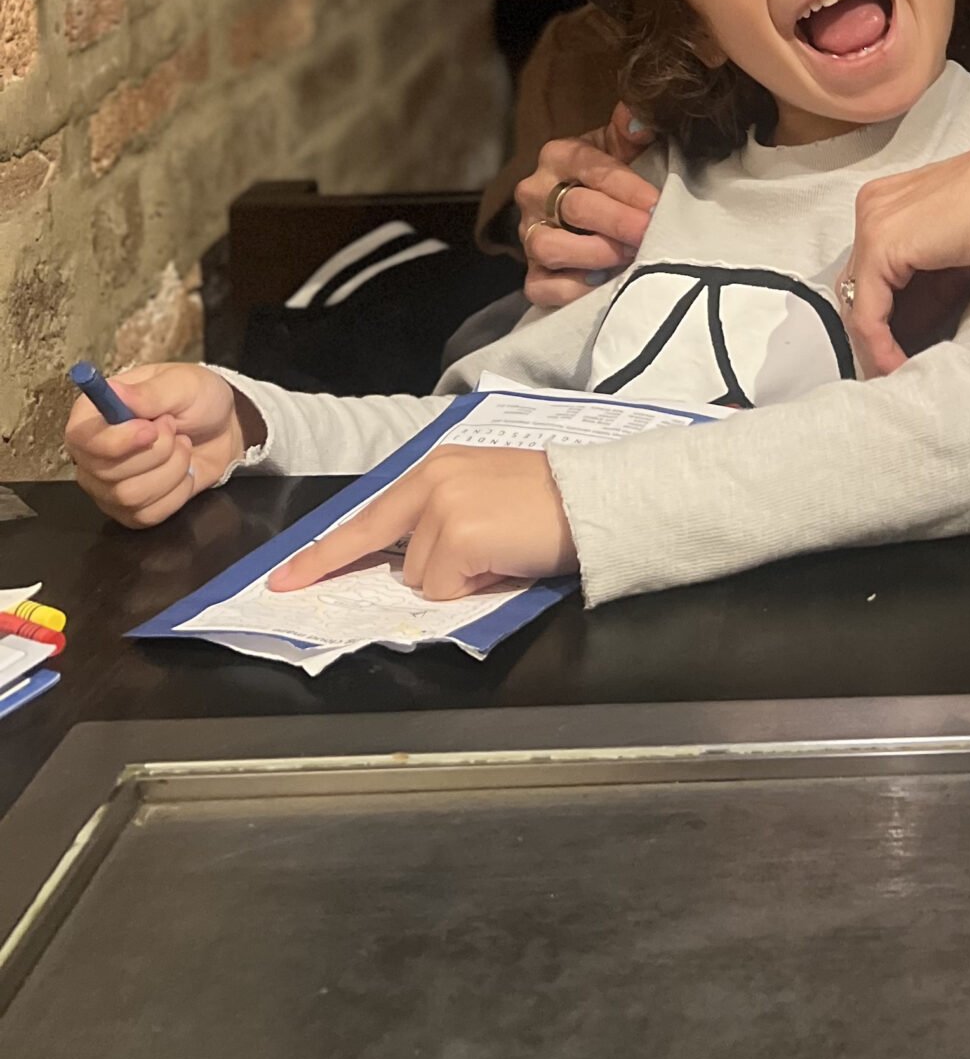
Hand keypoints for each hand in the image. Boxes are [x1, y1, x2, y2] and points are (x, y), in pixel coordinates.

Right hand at [64, 363, 243, 528]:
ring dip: (172, 469)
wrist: (222, 430)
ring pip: (130, 495)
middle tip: (176, 429)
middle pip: (108, 472)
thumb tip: (114, 392)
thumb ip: (150, 392)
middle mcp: (92, 454)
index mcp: (94, 415)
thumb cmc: (197, 400)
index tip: (149, 431)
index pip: (82, 438)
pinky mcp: (129, 511)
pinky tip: (184, 471)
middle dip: (157, 452)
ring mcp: (107, 487)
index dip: (115, 441)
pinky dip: (177, 492)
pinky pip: (149, 514)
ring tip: (182, 446)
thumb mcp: (183, 384)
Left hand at [267, 447, 576, 602]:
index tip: (285, 577)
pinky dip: (472, 586)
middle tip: (306, 583)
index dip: (323, 552)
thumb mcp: (482, 497)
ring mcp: (442, 508)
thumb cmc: (548, 504)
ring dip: (454, 578)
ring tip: (498, 554)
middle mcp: (432, 481)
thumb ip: (438, 519)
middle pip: (376, 543)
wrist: (595, 499)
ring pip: (418, 578)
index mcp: (435, 468)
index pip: (369, 514)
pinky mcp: (458, 537)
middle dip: (358, 567)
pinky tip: (503, 562)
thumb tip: (409, 565)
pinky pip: (442, 589)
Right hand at [515, 107, 660, 307]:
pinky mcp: (532, 274)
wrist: (590, 208)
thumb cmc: (614, 175)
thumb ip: (632, 129)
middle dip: (619, 222)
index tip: (657, 205)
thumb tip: (640, 119)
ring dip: (596, 255)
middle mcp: (535, 192)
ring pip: (552, 247)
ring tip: (630, 256)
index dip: (628, 189)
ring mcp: (530, 234)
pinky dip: (573, 291)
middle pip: (576, 208)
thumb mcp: (623, 147)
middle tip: (649, 233)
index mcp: (559, 155)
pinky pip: (543, 287)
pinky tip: (604, 284)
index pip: (593, 170)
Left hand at [840, 127, 969, 376]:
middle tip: (894, 372)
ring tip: (897, 376)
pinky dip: (880, 346)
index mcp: (888, 205)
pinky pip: (868, 313)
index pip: (869, 275)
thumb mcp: (958, 262)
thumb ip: (929, 290)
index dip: (882, 322)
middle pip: (858, 289)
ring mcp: (872, 223)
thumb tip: (911, 332)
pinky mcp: (881, 244)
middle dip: (876, 336)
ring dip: (875, 347)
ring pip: (856, 303)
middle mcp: (872, 208)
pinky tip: (897, 367)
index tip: (900, 356)